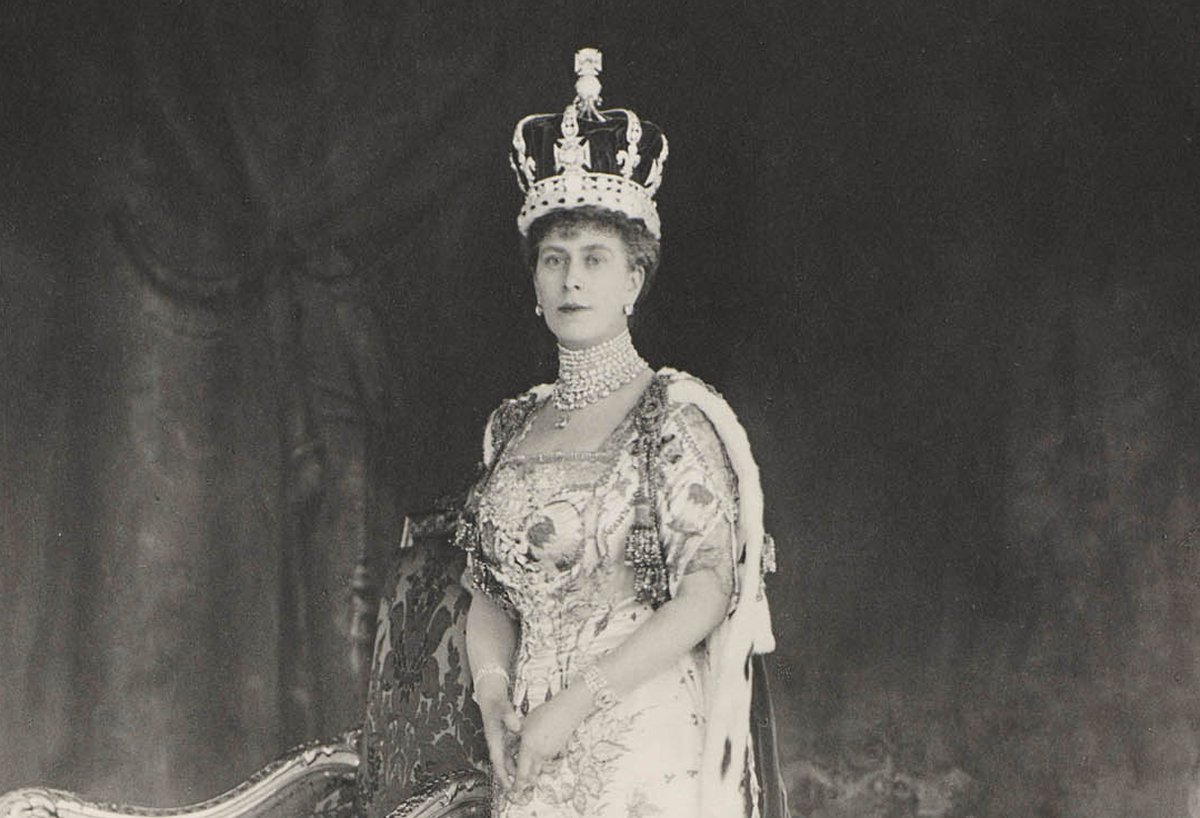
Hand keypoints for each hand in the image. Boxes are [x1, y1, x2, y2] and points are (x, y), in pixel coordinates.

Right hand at [474, 676, 521, 790]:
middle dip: (511, 774)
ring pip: (508, 756)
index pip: (498, 760)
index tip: (509, 785)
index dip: (503, 774)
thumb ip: (509, 716)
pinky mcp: (504, 733)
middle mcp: (496, 740)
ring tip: (526, 774)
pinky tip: (527, 756)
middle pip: (504, 762)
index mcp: (494, 737)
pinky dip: (517, 754)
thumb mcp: (502, 706)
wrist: (490, 692)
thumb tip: (516, 727)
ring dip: (515, 765)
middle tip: (522, 785)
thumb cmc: (494, 700)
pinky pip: (511, 748)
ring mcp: (500, 737)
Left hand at [509, 686, 589, 798]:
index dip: (517, 784)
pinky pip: (546, 762)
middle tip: (518, 783)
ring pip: (539, 769)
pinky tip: (538, 752)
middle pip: (531, 776)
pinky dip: (540, 762)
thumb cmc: (545, 714)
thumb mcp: (525, 722)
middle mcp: (540, 754)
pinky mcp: (557, 751)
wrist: (566, 711)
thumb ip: (514, 735)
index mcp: (529, 748)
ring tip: (527, 766)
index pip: (521, 773)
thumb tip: (507, 741)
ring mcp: (550, 754)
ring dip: (532, 771)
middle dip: (524, 781)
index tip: (513, 788)